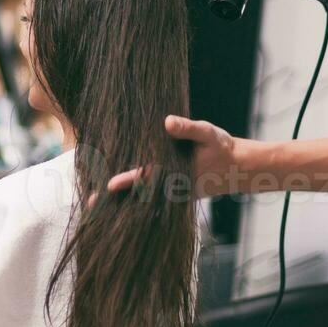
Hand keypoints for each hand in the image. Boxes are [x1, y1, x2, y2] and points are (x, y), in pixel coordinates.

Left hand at [105, 115, 245, 199]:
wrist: (237, 168)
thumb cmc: (220, 147)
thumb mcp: (207, 133)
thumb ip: (188, 128)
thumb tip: (167, 122)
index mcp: (177, 173)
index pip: (148, 177)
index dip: (129, 180)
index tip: (109, 184)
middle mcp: (173, 188)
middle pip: (141, 195)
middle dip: (117, 199)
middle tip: (90, 204)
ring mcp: (174, 194)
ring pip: (145, 199)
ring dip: (122, 201)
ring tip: (95, 204)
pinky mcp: (175, 195)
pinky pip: (152, 197)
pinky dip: (135, 197)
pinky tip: (116, 197)